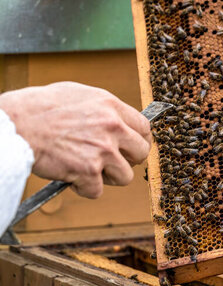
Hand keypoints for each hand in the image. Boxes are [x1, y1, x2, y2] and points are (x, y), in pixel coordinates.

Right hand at [0, 82, 151, 198]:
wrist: (15, 124)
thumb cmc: (39, 108)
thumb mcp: (78, 94)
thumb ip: (103, 108)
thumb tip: (117, 119)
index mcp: (112, 107)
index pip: (144, 128)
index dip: (139, 140)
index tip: (132, 147)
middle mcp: (112, 127)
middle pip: (141, 153)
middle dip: (128, 160)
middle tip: (112, 162)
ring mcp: (102, 150)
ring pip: (125, 177)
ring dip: (108, 178)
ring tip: (90, 170)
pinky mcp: (87, 171)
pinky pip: (96, 190)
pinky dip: (84, 188)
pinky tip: (71, 176)